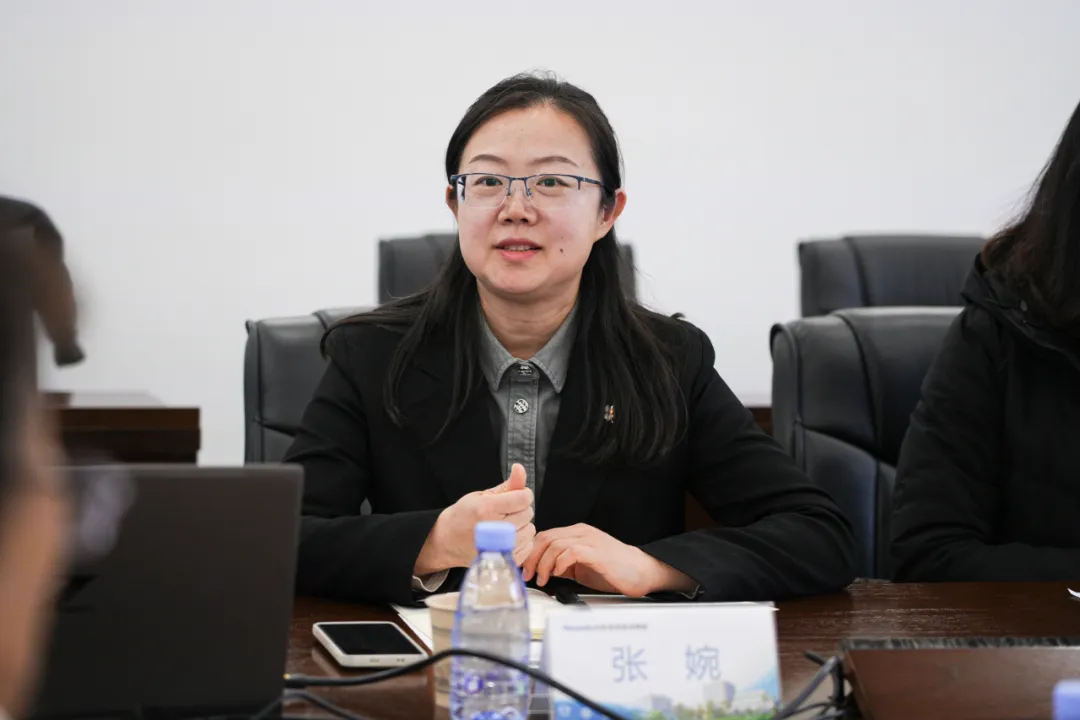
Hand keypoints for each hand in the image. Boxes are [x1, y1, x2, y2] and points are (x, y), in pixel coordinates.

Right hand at [414, 464, 535, 574]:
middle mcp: (494, 528)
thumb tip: (520, 468)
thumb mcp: (482, 495)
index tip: (516, 496)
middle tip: (505, 512)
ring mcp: (499, 547)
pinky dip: (522, 541)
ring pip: (530, 530)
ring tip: (506, 525)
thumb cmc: (463, 516)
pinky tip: (508, 538)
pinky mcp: (503, 560)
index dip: (523, 494)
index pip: (523, 498)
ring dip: (522, 526)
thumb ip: (507, 485)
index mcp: (487, 508)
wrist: (447, 541)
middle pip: (528, 513)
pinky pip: (528, 547)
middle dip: (520, 509)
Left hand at [521, 524, 693, 597]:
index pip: (545, 536)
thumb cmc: (614, 570)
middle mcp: (581, 533)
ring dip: (543, 563)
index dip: (530, 552)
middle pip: (546, 538)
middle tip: (528, 575)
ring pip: (555, 544)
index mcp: (577, 533)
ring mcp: (589, 541)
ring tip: (543, 579)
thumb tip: (542, 571)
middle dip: (532, 558)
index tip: (525, 569)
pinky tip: (558, 574)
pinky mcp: (597, 552)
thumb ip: (563, 565)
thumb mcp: (582, 566)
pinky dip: (559, 563)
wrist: (642, 571)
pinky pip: (571, 552)